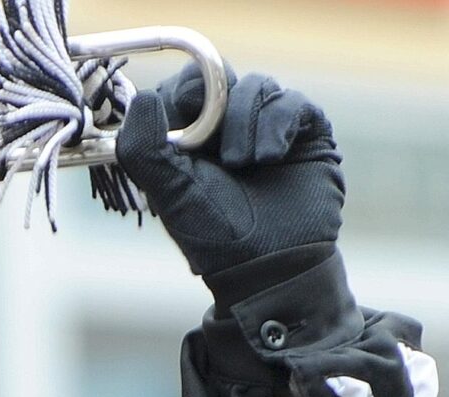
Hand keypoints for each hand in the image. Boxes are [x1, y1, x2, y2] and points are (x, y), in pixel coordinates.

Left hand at [115, 71, 342, 286]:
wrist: (269, 268)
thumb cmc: (215, 238)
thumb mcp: (168, 193)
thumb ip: (143, 148)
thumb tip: (143, 97)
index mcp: (190, 136)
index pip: (183, 86)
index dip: (181, 95)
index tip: (182, 133)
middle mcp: (228, 125)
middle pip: (219, 76)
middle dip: (213, 102)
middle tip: (209, 136)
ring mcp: (268, 125)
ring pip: (256, 86)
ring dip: (244, 122)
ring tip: (242, 163)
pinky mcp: (305, 130)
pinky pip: (292, 102)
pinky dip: (278, 123)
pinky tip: (270, 158)